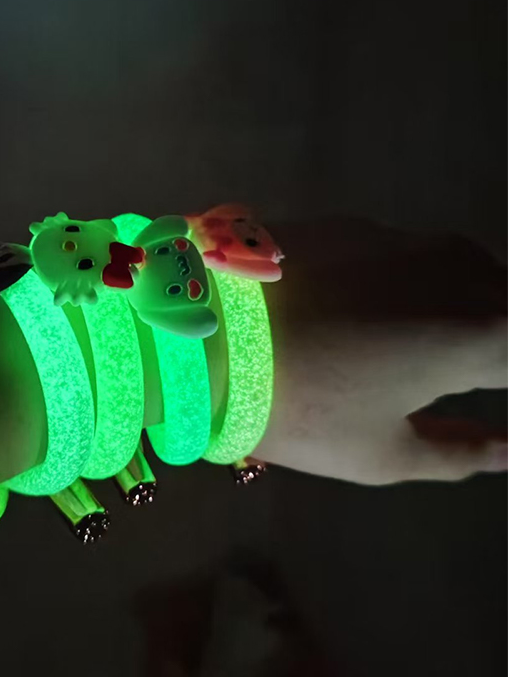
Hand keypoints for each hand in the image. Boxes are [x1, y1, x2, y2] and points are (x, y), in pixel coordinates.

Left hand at [253, 218, 506, 483]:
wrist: (199, 331)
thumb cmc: (297, 406)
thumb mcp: (383, 452)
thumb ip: (461, 451)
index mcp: (476, 331)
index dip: (501, 374)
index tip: (480, 391)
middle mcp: (451, 268)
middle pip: (503, 299)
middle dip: (494, 337)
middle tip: (466, 377)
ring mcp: (397, 237)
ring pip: (460, 266)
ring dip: (461, 301)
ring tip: (424, 347)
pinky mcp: (347, 223)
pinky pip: (405, 250)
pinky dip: (411, 280)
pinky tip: (371, 309)